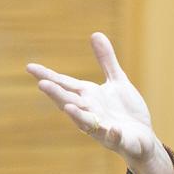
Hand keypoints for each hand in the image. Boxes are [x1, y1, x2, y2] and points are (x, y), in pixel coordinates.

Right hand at [27, 32, 173, 173]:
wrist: (143, 138)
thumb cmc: (125, 111)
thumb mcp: (117, 81)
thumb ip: (106, 60)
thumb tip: (95, 33)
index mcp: (88, 97)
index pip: (65, 85)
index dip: (48, 76)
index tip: (30, 67)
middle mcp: (91, 113)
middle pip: (70, 102)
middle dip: (57, 94)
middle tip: (41, 84)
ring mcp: (103, 128)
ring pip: (87, 122)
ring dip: (77, 115)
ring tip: (67, 106)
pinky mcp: (120, 140)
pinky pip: (115, 138)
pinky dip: (113, 134)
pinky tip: (114, 129)